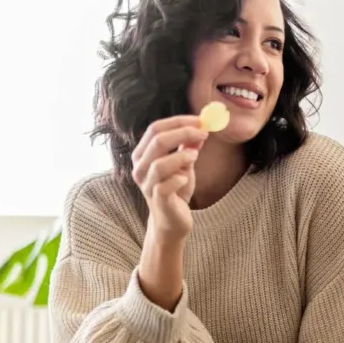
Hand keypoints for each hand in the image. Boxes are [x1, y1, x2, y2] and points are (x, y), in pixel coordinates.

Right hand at [131, 115, 207, 242]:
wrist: (172, 222)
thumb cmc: (176, 191)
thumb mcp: (184, 166)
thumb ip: (188, 148)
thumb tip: (200, 129)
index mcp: (143, 154)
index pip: (155, 129)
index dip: (178, 122)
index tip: (200, 120)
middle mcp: (140, 167)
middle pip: (157, 141)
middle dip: (183, 133)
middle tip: (204, 133)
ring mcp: (146, 185)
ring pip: (159, 164)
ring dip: (181, 156)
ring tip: (195, 156)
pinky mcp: (157, 200)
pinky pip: (165, 186)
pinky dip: (179, 179)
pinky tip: (186, 180)